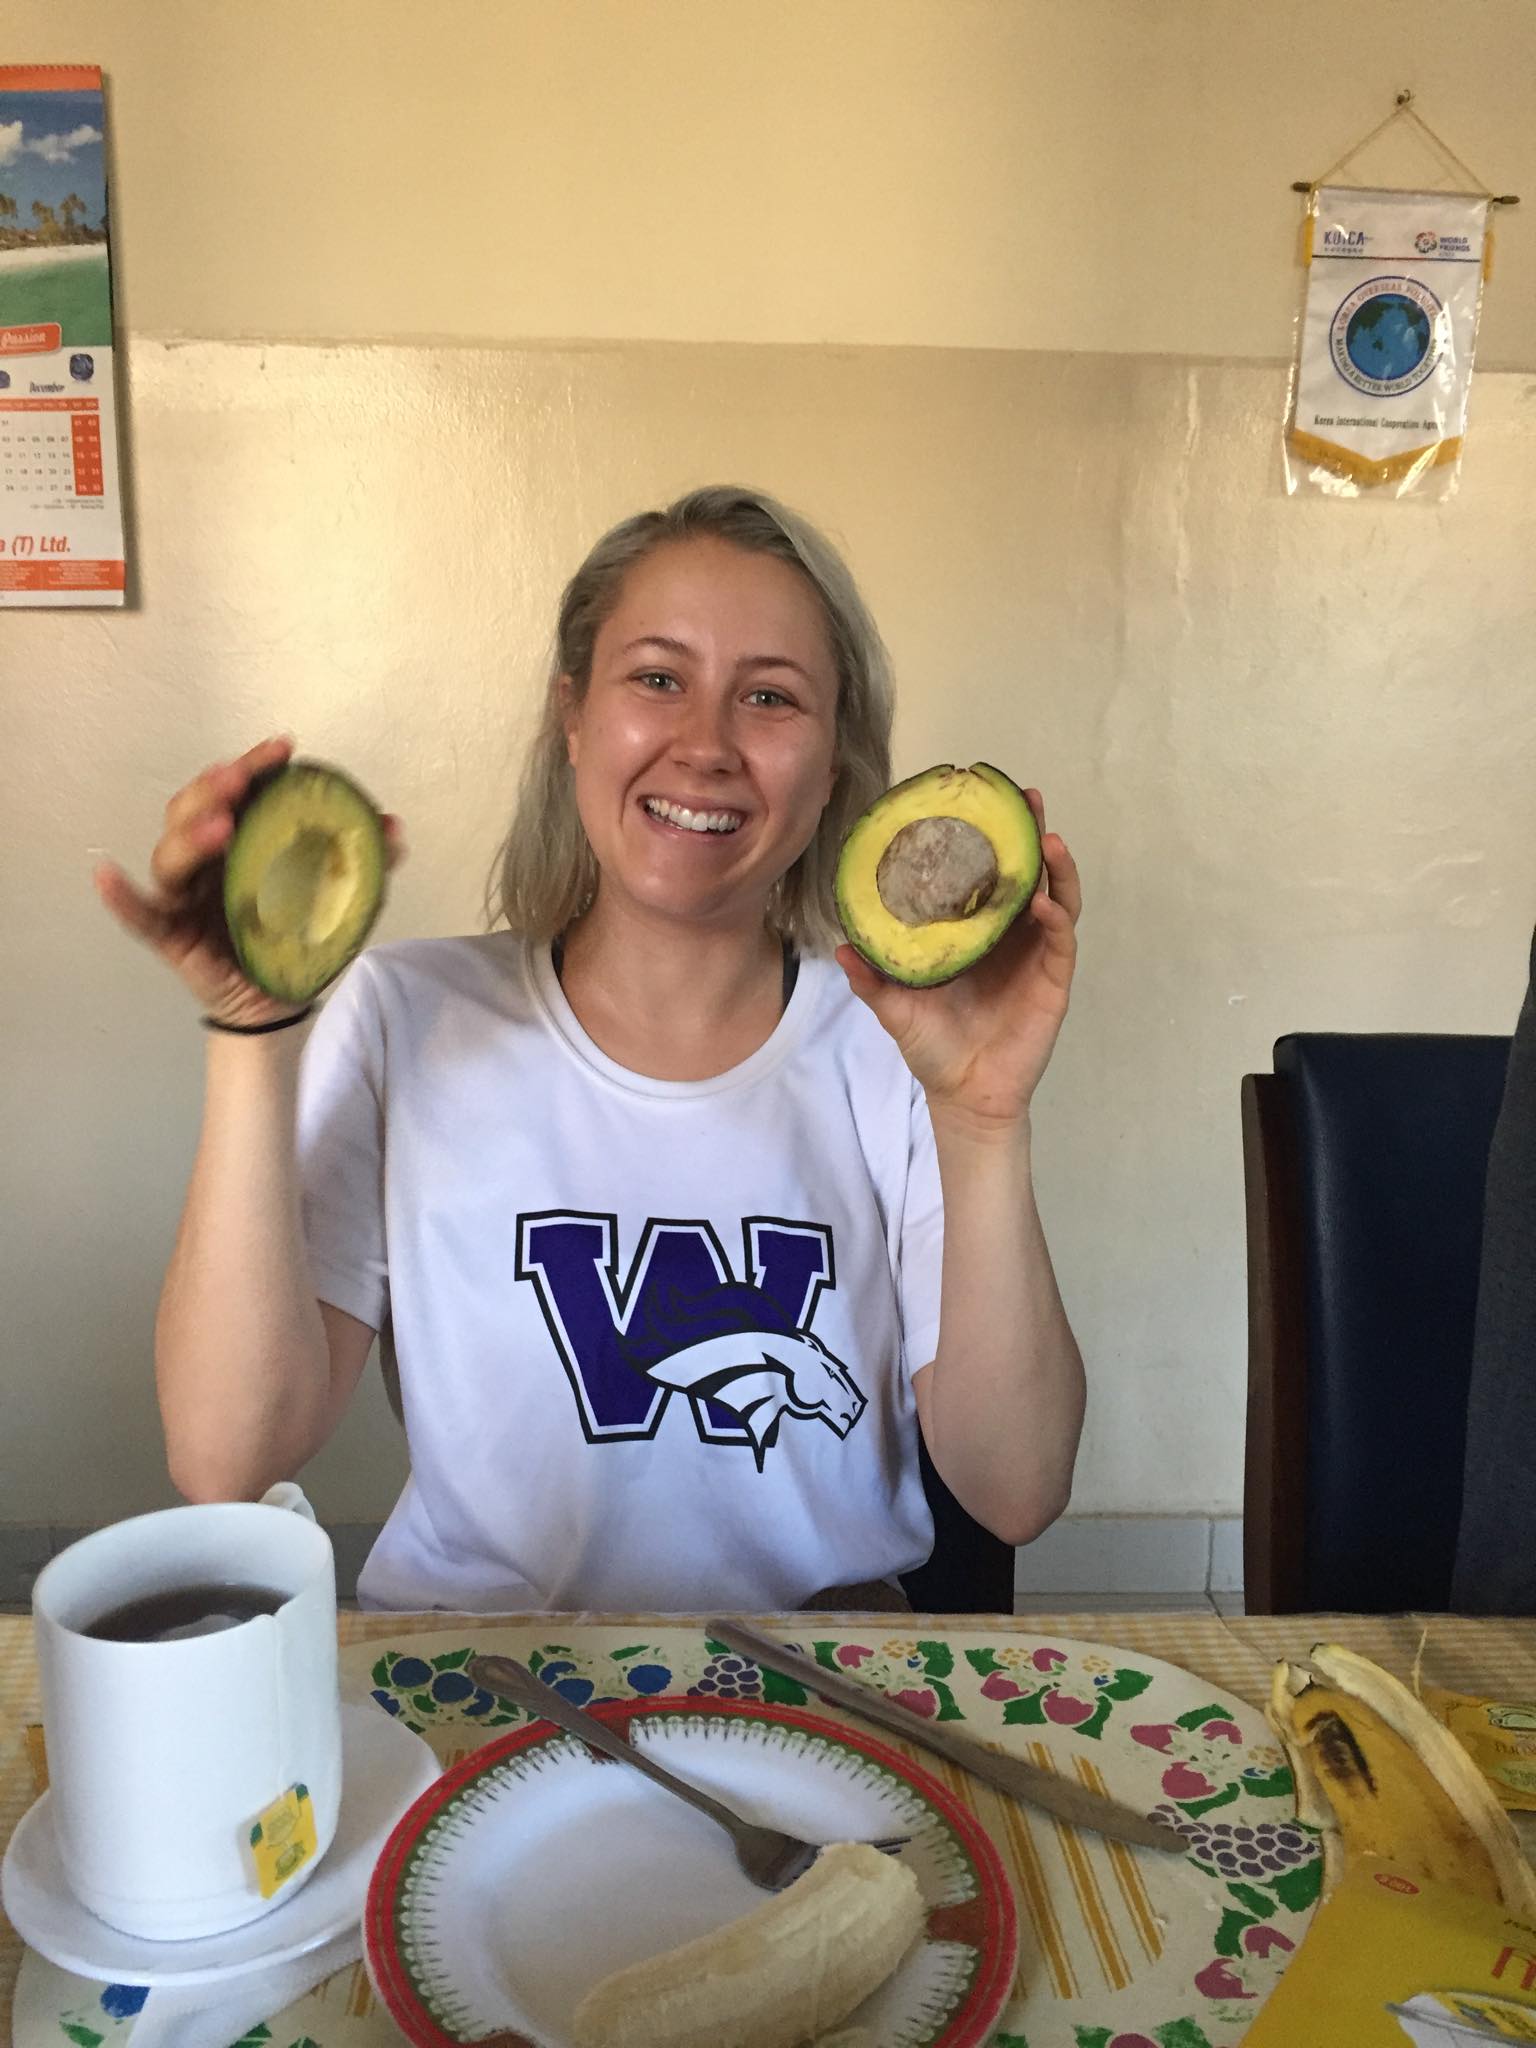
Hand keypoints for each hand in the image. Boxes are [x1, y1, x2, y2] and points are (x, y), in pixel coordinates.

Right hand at [94, 736, 405, 1028]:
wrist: (281, 999)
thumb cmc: (296, 936)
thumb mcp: (338, 896)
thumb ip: (366, 862)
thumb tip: (393, 828)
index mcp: (239, 842)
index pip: (236, 793)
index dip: (253, 766)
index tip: (282, 749)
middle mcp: (204, 863)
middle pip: (190, 813)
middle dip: (213, 790)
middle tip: (241, 780)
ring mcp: (183, 898)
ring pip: (170, 857)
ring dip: (189, 836)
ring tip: (220, 828)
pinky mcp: (171, 936)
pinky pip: (140, 916)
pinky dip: (121, 896)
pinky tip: (107, 875)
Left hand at [835, 790, 1079, 1134]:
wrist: (963, 1095)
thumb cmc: (933, 1046)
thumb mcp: (895, 1007)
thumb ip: (872, 977)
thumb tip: (840, 946)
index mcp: (975, 931)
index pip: (985, 875)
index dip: (987, 839)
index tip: (979, 802)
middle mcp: (1009, 936)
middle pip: (1028, 874)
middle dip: (1030, 834)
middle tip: (1026, 797)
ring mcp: (1035, 956)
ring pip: (1055, 898)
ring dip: (1055, 867)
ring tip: (1046, 838)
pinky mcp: (1052, 981)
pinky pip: (1060, 941)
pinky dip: (1056, 917)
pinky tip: (1045, 900)